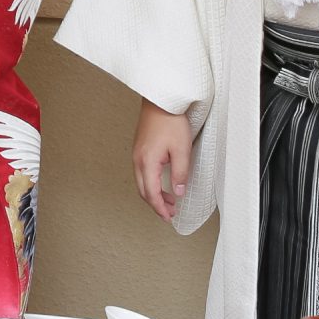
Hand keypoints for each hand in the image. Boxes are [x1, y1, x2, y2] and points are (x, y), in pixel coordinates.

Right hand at [134, 99, 192, 221]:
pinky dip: (151, 183)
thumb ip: (180, 174)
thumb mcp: (181, 150)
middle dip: (156, 204)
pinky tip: (161, 182)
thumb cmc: (170, 121)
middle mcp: (138, 160)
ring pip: (142, 182)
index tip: (168, 217)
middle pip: (143, 191)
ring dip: (154, 194)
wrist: (160, 100)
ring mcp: (137, 154)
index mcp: (147, 162)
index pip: (152, 194)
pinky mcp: (139, 148)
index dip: (160, 208)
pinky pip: (142, 172)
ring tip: (169, 199)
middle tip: (170, 212)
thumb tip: (177, 192)